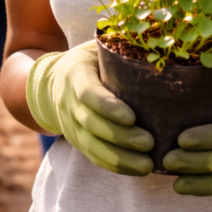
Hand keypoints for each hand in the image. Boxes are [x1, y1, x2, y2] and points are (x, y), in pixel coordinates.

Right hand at [27, 41, 153, 175]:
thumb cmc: (90, 60)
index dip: (107, 107)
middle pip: (92, 124)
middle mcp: (67, 102)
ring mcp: (69, 125)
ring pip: (92, 146)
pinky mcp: (76, 141)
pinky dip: (115, 166)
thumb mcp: (97, 48)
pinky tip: (136, 170)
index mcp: (74, 74)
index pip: (88, 94)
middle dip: (120, 138)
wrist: (54, 81)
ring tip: (147, 165)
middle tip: (150, 143)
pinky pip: (94, 157)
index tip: (132, 117)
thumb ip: (118, 48)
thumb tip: (157, 41)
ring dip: (120, 159)